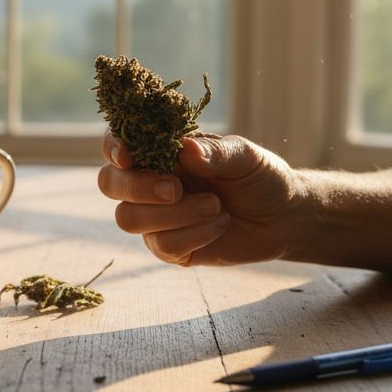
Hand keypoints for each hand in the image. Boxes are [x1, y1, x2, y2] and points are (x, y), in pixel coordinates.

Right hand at [97, 132, 307, 266]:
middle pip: (109, 184)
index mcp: (160, 150)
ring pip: (129, 219)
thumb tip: (186, 150)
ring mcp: (154, 217)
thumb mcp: (244, 157)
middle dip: (138, 187)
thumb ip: (215, 153)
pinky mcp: (168, 247)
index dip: (113, 148)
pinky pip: (161, 246)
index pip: (117, 143)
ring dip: (174, 215)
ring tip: (215, 207)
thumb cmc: (258, 176)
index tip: (129, 157)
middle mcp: (148, 181)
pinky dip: (194, 235)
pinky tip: (220, 225)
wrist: (282, 216)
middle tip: (176, 189)